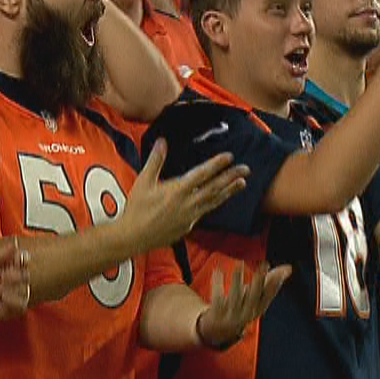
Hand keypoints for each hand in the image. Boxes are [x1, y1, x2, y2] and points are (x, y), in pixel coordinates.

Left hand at [0, 239, 31, 327]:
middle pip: (25, 273)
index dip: (21, 259)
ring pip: (23, 287)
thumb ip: (1, 254)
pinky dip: (8, 299)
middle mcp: (19, 280)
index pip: (24, 259)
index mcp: (11, 267)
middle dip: (9, 276)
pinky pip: (21, 300)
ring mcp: (20, 294)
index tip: (15, 258)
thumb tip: (15, 241)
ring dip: (5, 288)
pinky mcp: (19, 307)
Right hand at [117, 141, 248, 251]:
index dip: (217, 164)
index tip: (229, 156)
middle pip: (214, 188)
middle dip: (231, 177)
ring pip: (214, 201)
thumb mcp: (143, 181)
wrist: (133, 237)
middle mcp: (188, 203)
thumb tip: (163, 141)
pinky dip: (216, 203)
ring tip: (243, 183)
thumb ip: (155, 160)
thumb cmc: (137, 208)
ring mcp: (190, 216)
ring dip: (229, 191)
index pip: (202, 174)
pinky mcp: (189, 226)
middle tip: (246, 169)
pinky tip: (221, 198)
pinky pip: (206, 211)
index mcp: (177, 191)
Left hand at [196, 262, 291, 348]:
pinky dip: (217, 284)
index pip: (268, 296)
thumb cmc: (242, 308)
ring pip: (236, 296)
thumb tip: (289, 268)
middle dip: (260, 280)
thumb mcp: (256, 297)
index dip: (275, 285)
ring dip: (238, 279)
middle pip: (254, 296)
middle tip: (263, 265)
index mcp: (258, 309)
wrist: (219, 332)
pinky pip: (217, 297)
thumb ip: (271, 281)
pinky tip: (218, 271)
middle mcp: (246, 313)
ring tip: (240, 264)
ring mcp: (231, 314)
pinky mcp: (217, 312)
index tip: (281, 272)